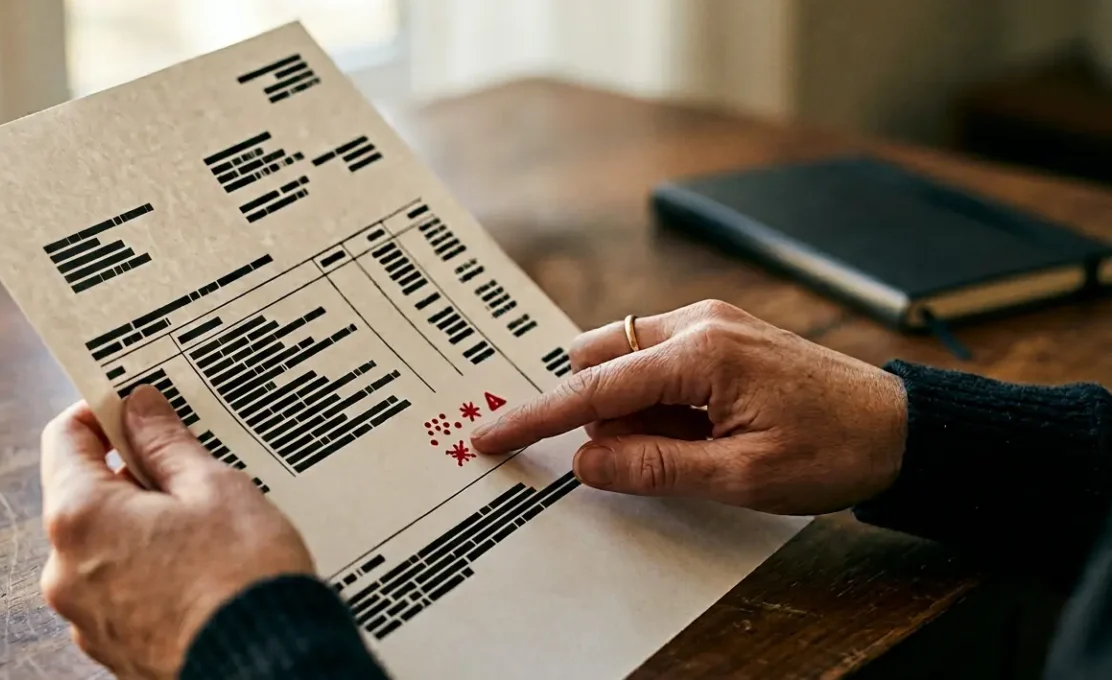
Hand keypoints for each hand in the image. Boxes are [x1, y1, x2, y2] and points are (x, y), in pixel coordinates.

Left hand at [39, 386, 312, 678]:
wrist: (266, 670)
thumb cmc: (242, 580)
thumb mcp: (214, 489)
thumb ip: (167, 444)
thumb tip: (139, 408)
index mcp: (81, 518)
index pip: (65, 437)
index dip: (102, 411)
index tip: (139, 403)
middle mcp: (67, 571)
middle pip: (84, 494)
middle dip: (133, 472)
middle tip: (191, 462)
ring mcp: (87, 617)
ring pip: (106, 546)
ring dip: (145, 524)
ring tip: (208, 521)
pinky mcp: (115, 649)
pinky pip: (123, 589)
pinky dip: (152, 569)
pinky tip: (203, 566)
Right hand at [472, 300, 907, 514]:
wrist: (903, 429)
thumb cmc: (832, 451)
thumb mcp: (740, 477)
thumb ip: (653, 467)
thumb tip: (586, 461)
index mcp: (700, 354)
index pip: (594, 389)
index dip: (536, 417)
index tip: (488, 434)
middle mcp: (698, 323)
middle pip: (600, 360)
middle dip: (599, 413)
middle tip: (645, 457)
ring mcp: (711, 322)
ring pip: (627, 362)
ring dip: (633, 410)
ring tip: (696, 447)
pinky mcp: (722, 334)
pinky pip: (658, 362)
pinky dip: (657, 401)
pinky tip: (700, 431)